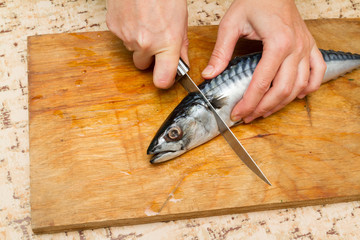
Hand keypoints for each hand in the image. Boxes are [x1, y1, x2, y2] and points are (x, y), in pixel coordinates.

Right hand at [106, 0, 188, 88]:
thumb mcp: (181, 18)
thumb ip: (181, 44)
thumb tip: (182, 61)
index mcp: (166, 42)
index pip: (162, 80)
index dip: (164, 81)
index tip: (166, 77)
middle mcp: (145, 44)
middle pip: (143, 66)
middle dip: (149, 57)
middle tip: (155, 40)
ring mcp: (127, 37)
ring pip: (132, 50)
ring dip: (138, 41)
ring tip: (145, 21)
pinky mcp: (114, 28)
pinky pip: (122, 37)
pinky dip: (128, 30)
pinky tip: (134, 16)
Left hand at [201, 0, 325, 122]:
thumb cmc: (255, 1)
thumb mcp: (231, 24)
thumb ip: (221, 52)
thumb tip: (210, 74)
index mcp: (277, 43)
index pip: (261, 84)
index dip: (248, 103)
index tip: (238, 113)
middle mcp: (296, 48)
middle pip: (282, 90)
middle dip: (263, 108)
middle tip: (248, 117)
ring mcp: (305, 47)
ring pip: (300, 86)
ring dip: (282, 103)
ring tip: (265, 111)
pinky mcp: (310, 46)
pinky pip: (317, 72)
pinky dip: (309, 87)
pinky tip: (296, 95)